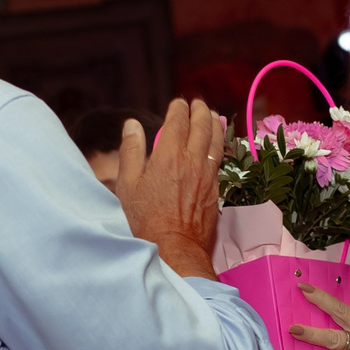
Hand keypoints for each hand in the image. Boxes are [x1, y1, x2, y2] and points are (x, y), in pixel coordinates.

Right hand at [114, 98, 223, 280]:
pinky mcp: (215, 188)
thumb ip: (131, 151)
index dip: (179, 108)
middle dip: (199, 110)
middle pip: (202, 125)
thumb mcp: (128, 184)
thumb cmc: (146, 218)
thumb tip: (132, 126)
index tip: (178, 103)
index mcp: (169, 155)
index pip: (178, 121)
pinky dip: (220, 144)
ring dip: (215, 123)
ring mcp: (207, 174)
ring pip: (216, 140)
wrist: (173, 246)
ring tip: (212, 115)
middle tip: (197, 104)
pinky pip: (220, 158)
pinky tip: (218, 143)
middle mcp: (192, 160)